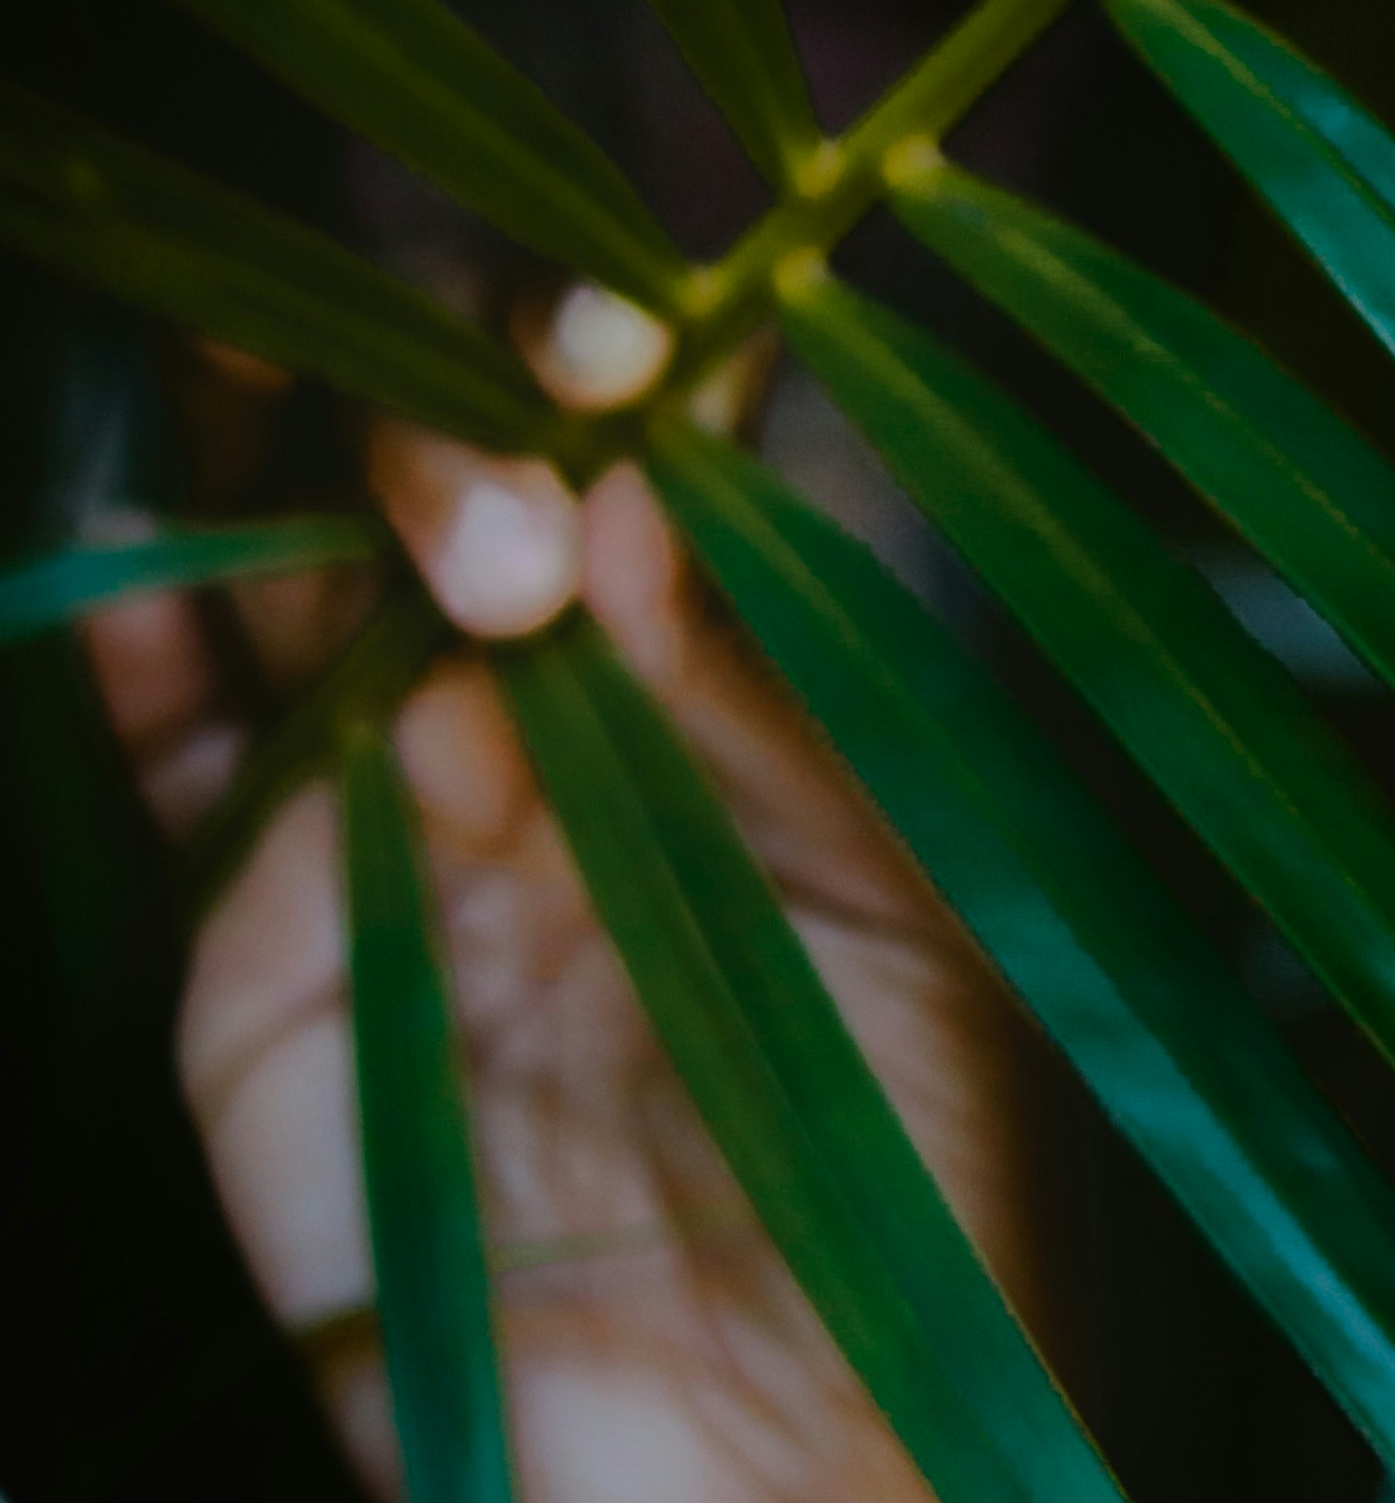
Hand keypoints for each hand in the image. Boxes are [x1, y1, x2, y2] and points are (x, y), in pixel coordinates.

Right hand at [83, 295, 1033, 1502]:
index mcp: (720, 693)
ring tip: (282, 369)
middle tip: (514, 521)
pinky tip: (162, 538)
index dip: (598, 367)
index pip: (626, 458)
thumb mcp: (885, 878)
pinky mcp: (253, 961)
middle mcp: (546, 734)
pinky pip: (180, 762)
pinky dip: (144, 633)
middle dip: (446, 431)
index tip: (623, 341)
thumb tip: (630, 456)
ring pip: (291, 583)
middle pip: (441, 489)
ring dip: (284, 468)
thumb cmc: (911, 1168)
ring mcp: (388, 836)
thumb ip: (748, 678)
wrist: (788, 1449)